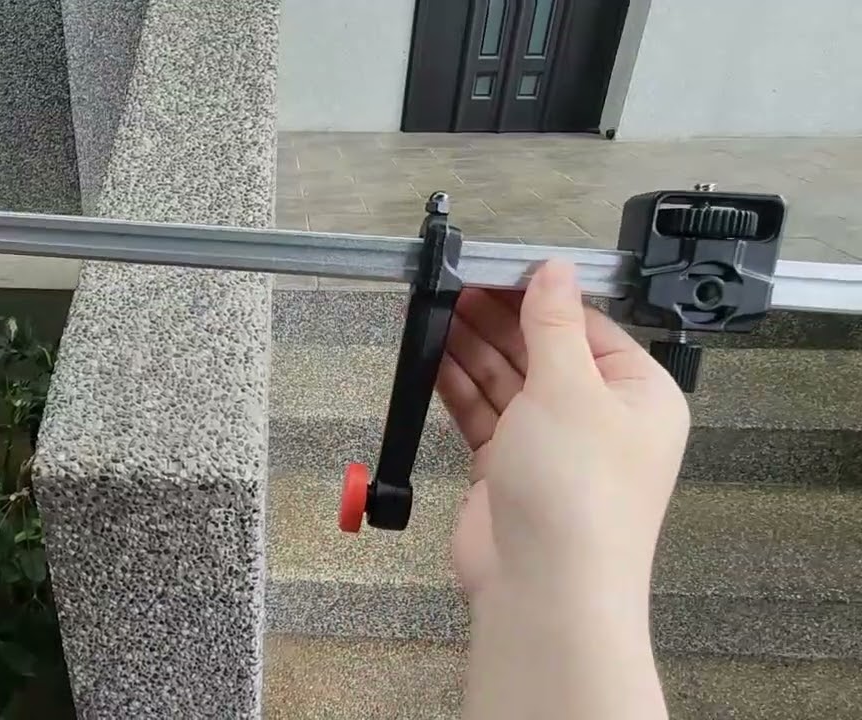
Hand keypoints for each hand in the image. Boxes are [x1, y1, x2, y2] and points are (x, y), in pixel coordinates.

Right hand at [439, 259, 689, 601]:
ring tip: (434, 311)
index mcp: (637, 395)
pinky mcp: (510, 470)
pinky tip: (432, 358)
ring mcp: (552, 446)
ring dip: (471, 348)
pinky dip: (458, 386)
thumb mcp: (569, 388)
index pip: (586, 327)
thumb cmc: (579, 498)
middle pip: (543, 351)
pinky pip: (483, 414)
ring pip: (508, 381)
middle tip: (453, 287)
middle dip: (497, 320)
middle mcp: (598, 419)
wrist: (546, 589)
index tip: (494, 270)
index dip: (538, 297)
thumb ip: (553, 324)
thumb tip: (554, 271)